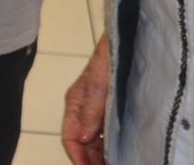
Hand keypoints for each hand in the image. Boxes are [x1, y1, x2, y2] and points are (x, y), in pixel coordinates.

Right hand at [62, 35, 109, 163]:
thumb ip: (93, 110)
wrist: (124, 40)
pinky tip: (116, 153)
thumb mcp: (102, 84)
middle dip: (89, 160)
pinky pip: (103, 133)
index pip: (70, 137)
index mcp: (75, 102)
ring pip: (92, 140)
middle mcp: (82, 108)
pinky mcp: (107, 107)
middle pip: (81, 143)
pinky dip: (107, 146)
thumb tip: (84, 137)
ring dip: (99, 156)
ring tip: (113, 164)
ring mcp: (94, 109)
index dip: (78, 158)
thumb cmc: (110, 57)